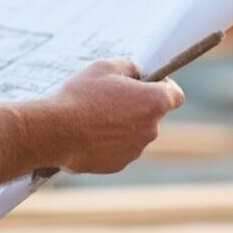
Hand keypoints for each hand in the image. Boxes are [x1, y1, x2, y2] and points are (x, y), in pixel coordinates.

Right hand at [48, 59, 184, 173]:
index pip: (176, 95)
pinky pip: (119, 148)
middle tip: (111, 96)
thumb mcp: (105, 67)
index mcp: (154, 102)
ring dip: (122, 124)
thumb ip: (130, 68)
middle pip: (152, 114)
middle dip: (137, 105)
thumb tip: (138, 73)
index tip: (147, 82)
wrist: (56, 132)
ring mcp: (135, 150)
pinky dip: (109, 141)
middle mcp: (151, 129)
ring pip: (135, 132)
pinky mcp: (118, 165)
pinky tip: (88, 133)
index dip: (163, 86)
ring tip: (94, 115)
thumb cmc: (81, 96)